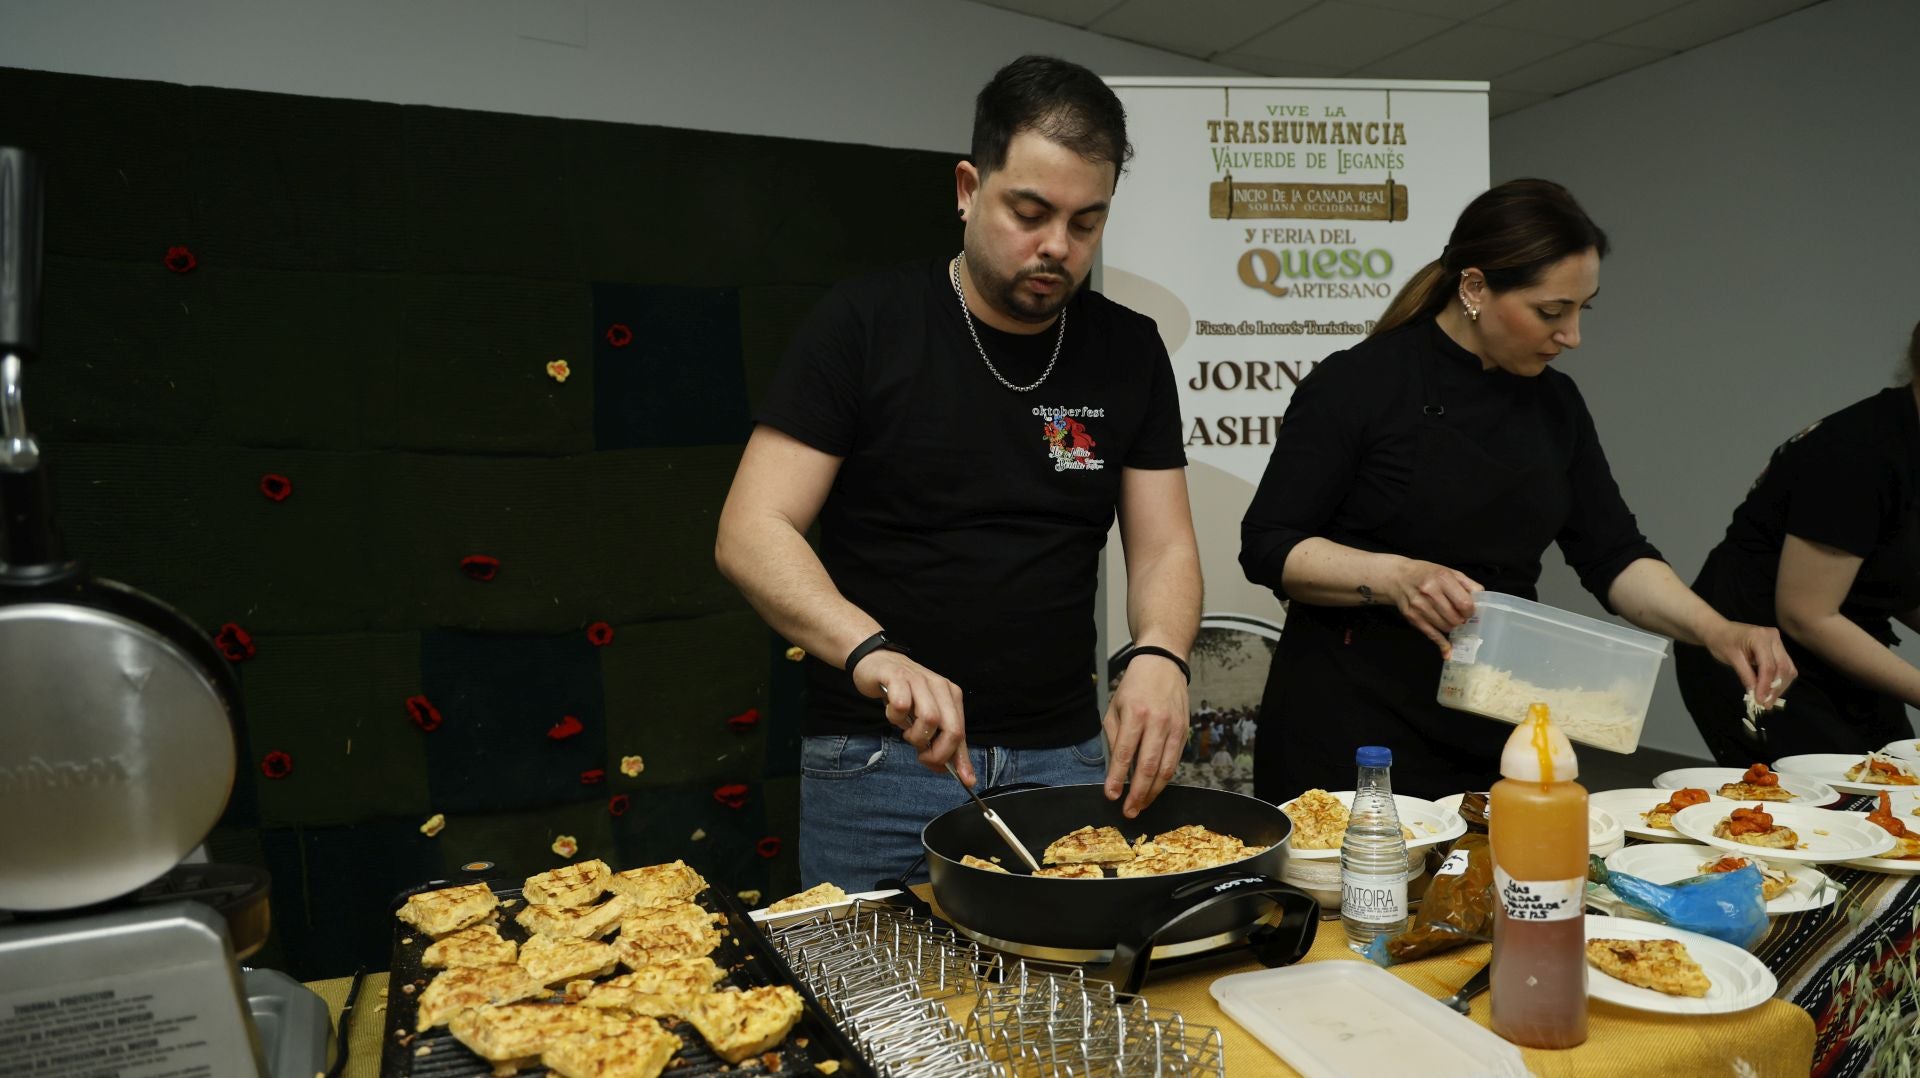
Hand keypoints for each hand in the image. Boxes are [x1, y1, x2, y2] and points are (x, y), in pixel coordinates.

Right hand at [851, 649, 973, 785]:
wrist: (877, 661)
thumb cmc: (901, 691)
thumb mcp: (923, 716)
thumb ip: (938, 742)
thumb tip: (948, 770)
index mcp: (951, 695)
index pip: (961, 732)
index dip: (960, 758)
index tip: (963, 778)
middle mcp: (939, 686)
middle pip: (951, 728)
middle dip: (939, 752)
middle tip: (924, 757)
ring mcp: (919, 681)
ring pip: (930, 719)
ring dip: (915, 735)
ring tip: (906, 731)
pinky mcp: (897, 677)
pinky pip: (901, 706)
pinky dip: (895, 717)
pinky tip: (893, 713)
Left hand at [1102, 653, 1189, 817]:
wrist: (1163, 665)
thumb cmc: (1135, 686)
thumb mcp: (1115, 707)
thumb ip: (1115, 737)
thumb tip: (1115, 768)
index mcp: (1136, 714)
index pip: (1125, 753)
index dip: (1117, 777)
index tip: (1111, 795)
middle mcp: (1157, 722)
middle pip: (1148, 766)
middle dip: (1138, 793)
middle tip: (1129, 811)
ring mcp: (1174, 728)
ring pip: (1166, 769)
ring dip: (1153, 792)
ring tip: (1141, 806)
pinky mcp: (1185, 732)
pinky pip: (1175, 762)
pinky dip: (1164, 779)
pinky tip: (1154, 788)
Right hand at [1388, 559, 1482, 654]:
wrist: (1397, 578)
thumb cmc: (1426, 573)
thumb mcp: (1448, 571)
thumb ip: (1467, 584)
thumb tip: (1482, 599)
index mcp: (1442, 578)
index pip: (1464, 603)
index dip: (1470, 611)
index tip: (1469, 611)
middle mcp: (1430, 592)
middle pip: (1455, 618)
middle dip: (1461, 620)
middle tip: (1460, 617)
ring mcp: (1420, 606)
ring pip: (1445, 627)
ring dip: (1452, 627)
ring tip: (1450, 620)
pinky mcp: (1412, 617)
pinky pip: (1432, 635)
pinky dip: (1442, 644)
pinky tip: (1448, 651)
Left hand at [1704, 620, 1797, 704]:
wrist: (1719, 630)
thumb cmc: (1722, 641)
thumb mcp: (1731, 659)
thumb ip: (1745, 676)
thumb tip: (1756, 695)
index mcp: (1761, 638)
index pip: (1769, 666)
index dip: (1766, 685)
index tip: (1761, 701)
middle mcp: (1774, 638)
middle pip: (1782, 668)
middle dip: (1776, 688)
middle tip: (1767, 704)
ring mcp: (1778, 642)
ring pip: (1787, 668)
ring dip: (1780, 686)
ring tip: (1768, 700)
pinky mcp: (1778, 648)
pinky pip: (1784, 666)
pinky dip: (1779, 680)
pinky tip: (1770, 690)